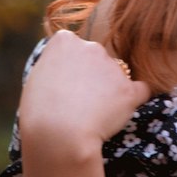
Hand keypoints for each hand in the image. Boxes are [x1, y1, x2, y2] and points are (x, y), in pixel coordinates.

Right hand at [17, 29, 150, 169]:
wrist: (58, 135)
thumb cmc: (39, 112)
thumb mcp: (36, 78)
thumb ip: (55, 66)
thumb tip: (65, 69)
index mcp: (65, 41)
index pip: (74, 46)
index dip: (71, 67)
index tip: (65, 84)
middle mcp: (91, 47)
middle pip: (97, 58)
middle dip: (92, 76)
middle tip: (79, 102)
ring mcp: (112, 67)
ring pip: (116, 76)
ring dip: (109, 90)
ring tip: (92, 115)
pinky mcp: (128, 89)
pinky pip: (140, 90)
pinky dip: (134, 100)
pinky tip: (122, 112)